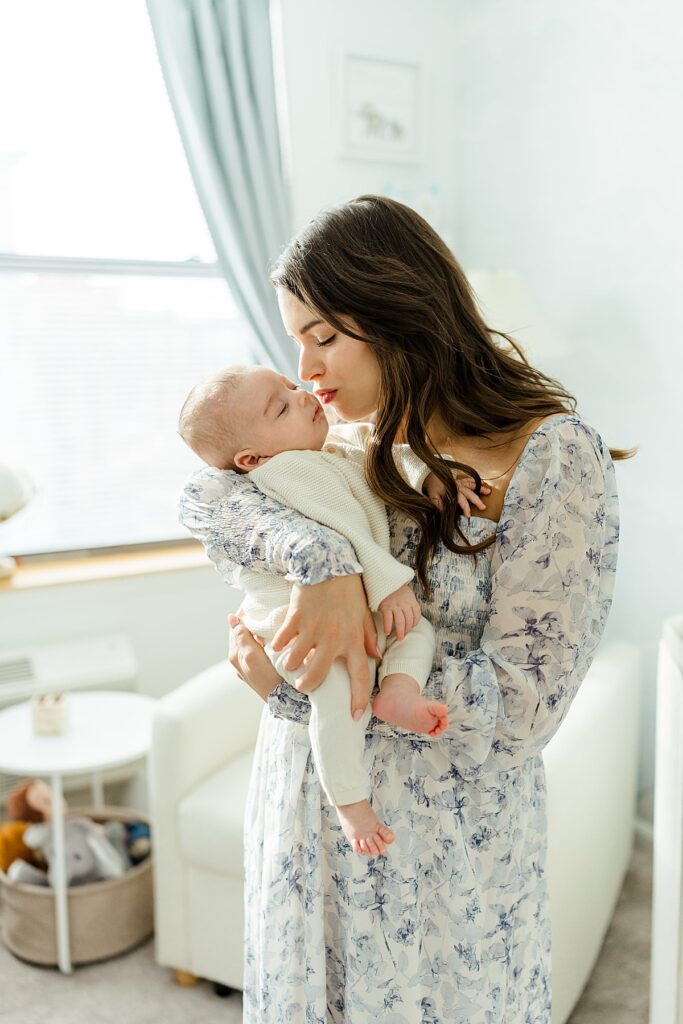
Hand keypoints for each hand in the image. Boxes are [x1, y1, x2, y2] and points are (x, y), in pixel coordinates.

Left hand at [228, 613, 281, 701]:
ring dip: (259, 631)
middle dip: (252, 621)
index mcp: (235, 655)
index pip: (236, 627)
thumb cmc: (269, 678)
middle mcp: (240, 661)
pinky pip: (260, 649)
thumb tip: (231, 618)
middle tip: (265, 609)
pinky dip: (264, 640)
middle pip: (243, 634)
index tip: (256, 603)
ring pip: (252, 641)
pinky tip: (274, 638)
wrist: (286, 701)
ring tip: (271, 620)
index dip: (245, 614)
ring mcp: (251, 666)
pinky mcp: (262, 670)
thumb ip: (241, 637)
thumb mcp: (252, 655)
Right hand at [271, 574, 379, 720]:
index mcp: (353, 640)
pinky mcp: (296, 619)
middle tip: (303, 686)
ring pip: (295, 661)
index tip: (354, 715)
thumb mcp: (363, 613)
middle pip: (317, 676)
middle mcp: (333, 639)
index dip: (358, 698)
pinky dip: (278, 645)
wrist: (329, 563)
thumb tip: (375, 656)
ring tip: (290, 662)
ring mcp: (313, 629)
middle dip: (307, 686)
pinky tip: (278, 643)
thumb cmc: (348, 589)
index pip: (360, 675)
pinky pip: (282, 640)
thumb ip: (367, 636)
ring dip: (290, 665)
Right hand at [377, 583, 420, 641]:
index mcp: (411, 599)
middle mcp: (405, 603)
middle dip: (407, 630)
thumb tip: (408, 614)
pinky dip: (388, 627)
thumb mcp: (405, 592)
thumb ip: (407, 602)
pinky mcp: (386, 606)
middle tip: (403, 636)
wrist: (383, 578)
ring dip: (400, 632)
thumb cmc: (393, 587)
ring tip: (399, 638)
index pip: (417, 614)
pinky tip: (387, 632)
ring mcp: (395, 605)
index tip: (411, 627)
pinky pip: (388, 620)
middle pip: (409, 620)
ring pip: (400, 622)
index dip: (415, 623)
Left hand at [423, 471, 490, 516]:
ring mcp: (459, 482)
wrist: (428, 476)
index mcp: (452, 490)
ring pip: (471, 485)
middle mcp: (457, 485)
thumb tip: (442, 511)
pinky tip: (482, 482)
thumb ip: (437, 503)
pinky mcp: (459, 480)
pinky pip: (468, 480)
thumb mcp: (432, 495)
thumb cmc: (431, 487)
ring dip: (480, 488)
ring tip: (488, 491)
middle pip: (469, 493)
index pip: (461, 500)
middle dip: (476, 500)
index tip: (468, 515)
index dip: (465, 508)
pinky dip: (475, 481)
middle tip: (483, 507)